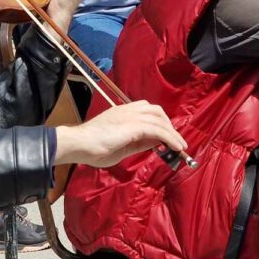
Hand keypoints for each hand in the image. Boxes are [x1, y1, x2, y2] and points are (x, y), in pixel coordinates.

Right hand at [54, 100, 187, 167]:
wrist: (78, 144)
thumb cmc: (93, 148)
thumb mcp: (122, 147)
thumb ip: (139, 143)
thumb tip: (156, 142)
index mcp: (123, 112)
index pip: (147, 111)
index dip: (160, 123)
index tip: (167, 137)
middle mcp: (128, 110)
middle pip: (157, 111)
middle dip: (169, 126)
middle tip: (176, 142)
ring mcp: (131, 116)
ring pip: (159, 120)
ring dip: (173, 133)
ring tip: (180, 147)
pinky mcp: (133, 126)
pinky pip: (157, 130)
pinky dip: (170, 138)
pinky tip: (176, 147)